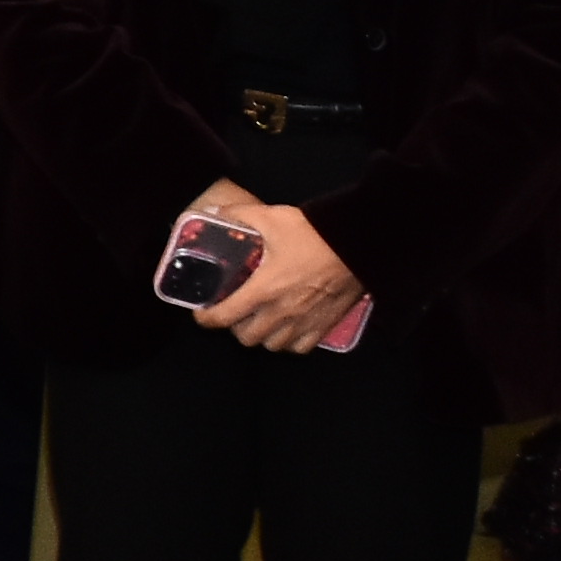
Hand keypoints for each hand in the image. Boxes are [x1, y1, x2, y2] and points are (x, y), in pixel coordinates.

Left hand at [186, 181, 363, 352]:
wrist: (358, 242)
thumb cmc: (314, 232)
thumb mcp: (271, 217)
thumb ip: (238, 215)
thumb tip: (215, 213)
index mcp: (263, 289)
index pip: (223, 317)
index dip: (206, 319)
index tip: (201, 312)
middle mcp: (282, 312)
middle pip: (246, 338)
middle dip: (235, 327)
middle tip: (235, 311)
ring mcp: (305, 321)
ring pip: (273, 345)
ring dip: (262, 335)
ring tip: (260, 320)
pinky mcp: (326, 324)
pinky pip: (301, 347)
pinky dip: (290, 342)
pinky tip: (287, 327)